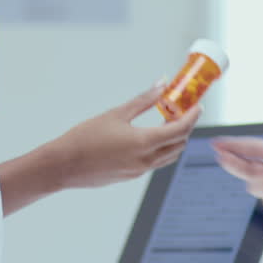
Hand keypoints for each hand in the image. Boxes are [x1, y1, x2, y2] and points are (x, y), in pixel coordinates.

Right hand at [49, 83, 202, 188]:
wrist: (64, 165)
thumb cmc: (85, 138)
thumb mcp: (116, 114)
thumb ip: (143, 100)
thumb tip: (161, 86)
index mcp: (144, 143)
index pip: (180, 130)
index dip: (193, 117)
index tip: (198, 106)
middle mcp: (146, 160)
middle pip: (179, 144)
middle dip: (185, 127)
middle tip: (182, 111)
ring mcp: (139, 171)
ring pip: (169, 156)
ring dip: (174, 140)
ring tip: (167, 122)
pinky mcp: (131, 176)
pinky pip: (155, 162)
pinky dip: (160, 149)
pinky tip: (149, 136)